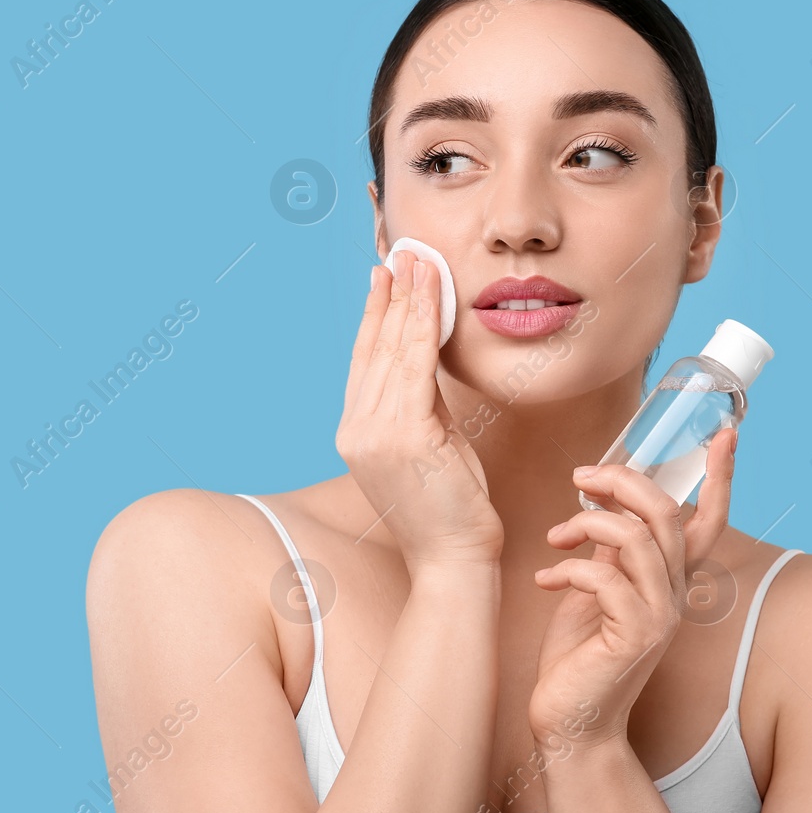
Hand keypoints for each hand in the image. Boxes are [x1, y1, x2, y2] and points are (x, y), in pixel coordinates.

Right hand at [337, 251, 503, 578]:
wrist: (454, 559)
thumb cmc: (451, 509)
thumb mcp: (433, 446)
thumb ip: (423, 406)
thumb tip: (429, 362)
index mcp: (358, 434)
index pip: (365, 362)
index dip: (374, 316)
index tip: (384, 278)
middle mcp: (357, 430)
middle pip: (375, 348)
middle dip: (391, 296)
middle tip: (403, 252)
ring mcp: (375, 434)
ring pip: (394, 350)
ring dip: (409, 300)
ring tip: (418, 261)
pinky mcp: (404, 437)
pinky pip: (416, 367)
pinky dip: (424, 327)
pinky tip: (432, 297)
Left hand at [527, 427, 738, 745]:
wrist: (570, 723)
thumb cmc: (579, 656)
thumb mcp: (597, 590)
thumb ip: (610, 551)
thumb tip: (602, 507)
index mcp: (670, 580)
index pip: (709, 521)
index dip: (721, 478)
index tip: (725, 434)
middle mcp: (674, 596)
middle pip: (666, 515)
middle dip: (622, 483)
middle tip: (580, 478)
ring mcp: (658, 617)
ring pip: (637, 539)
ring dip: (588, 525)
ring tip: (555, 536)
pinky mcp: (633, 637)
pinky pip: (605, 578)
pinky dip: (569, 568)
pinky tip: (545, 580)